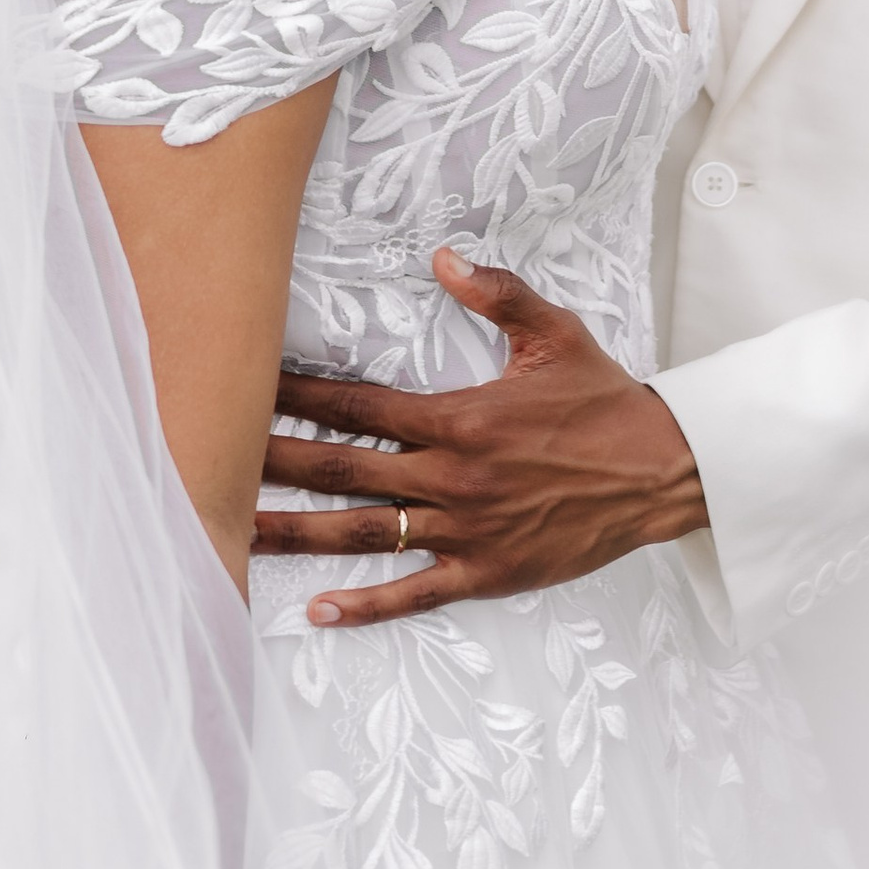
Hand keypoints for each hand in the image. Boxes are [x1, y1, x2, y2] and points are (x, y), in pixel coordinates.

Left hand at [252, 249, 707, 628]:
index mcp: (459, 418)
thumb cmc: (604, 400)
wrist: (662, 471)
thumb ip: (495, 292)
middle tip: (206, 461)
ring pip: (365, 537)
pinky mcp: (486, 573)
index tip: (246, 386)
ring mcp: (467, 532)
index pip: (358, 406)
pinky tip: (317, 612)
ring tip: (234, 536)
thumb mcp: (554, 333)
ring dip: (297, 536)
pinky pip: (416, 594)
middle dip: (271, 465)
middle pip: (342, 471)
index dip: (296, 396)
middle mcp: (453, 478)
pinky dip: (366, 607)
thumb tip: (442, 257)